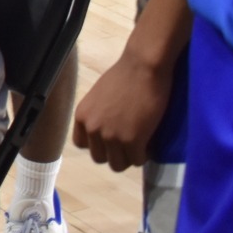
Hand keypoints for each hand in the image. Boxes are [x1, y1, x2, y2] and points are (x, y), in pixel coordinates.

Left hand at [73, 53, 174, 171]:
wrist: (143, 67)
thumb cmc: (124, 76)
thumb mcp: (99, 97)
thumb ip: (98, 115)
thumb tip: (105, 131)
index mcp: (82, 117)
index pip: (81, 144)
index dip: (98, 144)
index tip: (111, 139)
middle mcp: (92, 129)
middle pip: (99, 158)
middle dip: (115, 153)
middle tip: (129, 143)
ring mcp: (111, 137)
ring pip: (118, 165)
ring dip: (129, 157)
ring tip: (140, 145)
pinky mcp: (132, 141)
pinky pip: (138, 161)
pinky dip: (145, 156)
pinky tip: (150, 144)